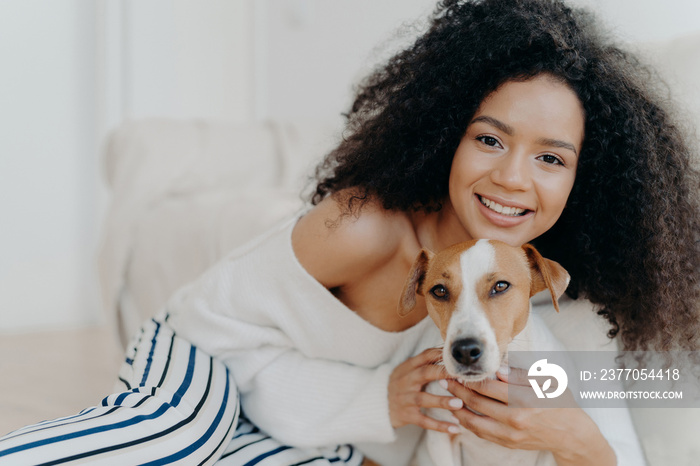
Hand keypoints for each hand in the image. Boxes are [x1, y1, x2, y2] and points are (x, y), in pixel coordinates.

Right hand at [388, 348, 464, 433]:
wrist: (377, 403)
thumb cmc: (400, 384)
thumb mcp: (407, 370)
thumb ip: (425, 362)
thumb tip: (449, 352)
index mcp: (408, 367)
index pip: (426, 355)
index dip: (442, 355)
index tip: (459, 358)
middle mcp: (406, 380)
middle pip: (425, 373)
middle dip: (444, 374)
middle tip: (463, 377)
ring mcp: (405, 398)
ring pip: (424, 399)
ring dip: (442, 401)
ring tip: (460, 404)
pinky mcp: (406, 415)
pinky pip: (423, 421)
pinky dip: (439, 425)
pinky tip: (455, 428)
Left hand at [445, 367, 615, 465]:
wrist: (571, 434)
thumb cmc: (559, 402)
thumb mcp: (546, 381)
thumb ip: (519, 374)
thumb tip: (496, 367)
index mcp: (523, 399)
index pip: (488, 386)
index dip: (470, 377)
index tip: (458, 370)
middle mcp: (514, 419)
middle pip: (477, 402)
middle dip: (458, 390)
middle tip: (445, 380)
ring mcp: (510, 434)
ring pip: (475, 421)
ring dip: (458, 408)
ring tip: (448, 397)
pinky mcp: (508, 443)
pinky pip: (482, 433)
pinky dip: (468, 423)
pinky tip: (460, 413)